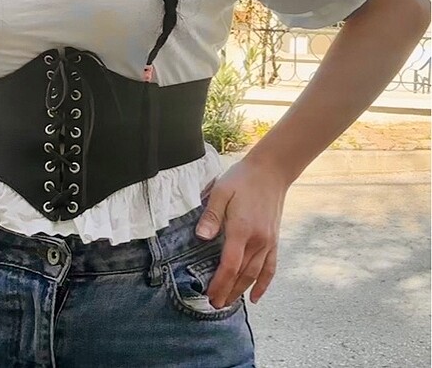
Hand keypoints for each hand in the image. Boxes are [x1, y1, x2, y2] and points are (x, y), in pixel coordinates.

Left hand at [195, 156, 288, 307]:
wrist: (271, 171)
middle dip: (228, 292)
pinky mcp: (274, 240)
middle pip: (242, 274)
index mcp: (241, 229)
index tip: (209, 295)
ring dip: (241, 291)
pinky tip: (255, 297)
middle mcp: (257, 240)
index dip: (219, 283)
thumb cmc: (242, 178)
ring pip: (255, 274)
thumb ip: (211, 216)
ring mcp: (268, 242)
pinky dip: (264, 284)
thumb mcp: (221, 191)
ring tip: (229, 303)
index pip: (229, 265)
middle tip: (215, 305)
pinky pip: (271, 267)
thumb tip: (201, 237)